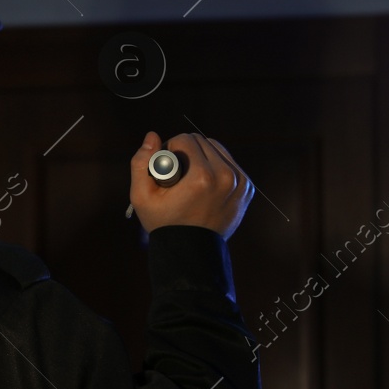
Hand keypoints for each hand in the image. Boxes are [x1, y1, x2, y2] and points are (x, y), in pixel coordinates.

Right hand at [129, 131, 254, 237]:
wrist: (192, 252)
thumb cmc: (164, 224)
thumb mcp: (142, 197)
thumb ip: (141, 163)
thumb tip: (152, 136)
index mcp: (202, 177)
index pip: (185, 140)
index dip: (170, 149)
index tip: (166, 167)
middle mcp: (226, 177)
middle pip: (202, 141)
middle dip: (186, 151)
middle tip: (177, 173)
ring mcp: (240, 182)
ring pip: (217, 149)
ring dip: (202, 156)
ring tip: (190, 178)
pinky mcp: (248, 187)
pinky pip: (229, 162)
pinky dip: (216, 166)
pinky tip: (205, 184)